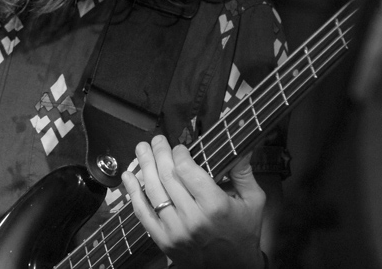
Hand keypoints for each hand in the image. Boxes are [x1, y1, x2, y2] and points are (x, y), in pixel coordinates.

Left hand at [121, 135, 265, 268]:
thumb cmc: (244, 233)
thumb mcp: (253, 201)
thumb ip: (244, 172)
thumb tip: (242, 146)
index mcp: (215, 206)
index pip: (187, 170)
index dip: (179, 153)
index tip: (179, 146)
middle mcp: (193, 218)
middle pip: (168, 177)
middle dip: (159, 153)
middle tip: (156, 140)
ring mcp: (176, 231)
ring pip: (154, 191)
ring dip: (145, 166)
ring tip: (142, 149)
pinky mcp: (164, 241)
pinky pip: (143, 213)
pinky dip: (133, 193)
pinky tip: (128, 176)